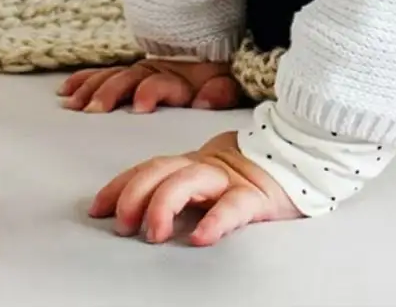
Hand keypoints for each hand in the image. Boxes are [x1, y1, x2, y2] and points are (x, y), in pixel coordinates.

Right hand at [58, 59, 239, 112]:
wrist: (203, 49)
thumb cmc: (212, 75)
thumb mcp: (224, 83)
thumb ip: (219, 91)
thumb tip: (205, 100)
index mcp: (175, 79)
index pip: (159, 84)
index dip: (150, 92)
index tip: (139, 106)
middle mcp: (150, 72)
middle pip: (125, 80)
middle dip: (109, 93)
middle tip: (94, 109)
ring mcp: (134, 71)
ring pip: (108, 77)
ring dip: (90, 90)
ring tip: (73, 104)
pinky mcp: (123, 72)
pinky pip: (98, 74)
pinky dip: (81, 80)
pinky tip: (66, 90)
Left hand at [89, 130, 302, 245]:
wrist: (298, 156)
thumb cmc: (245, 175)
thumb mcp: (204, 180)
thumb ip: (176, 188)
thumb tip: (134, 213)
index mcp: (187, 163)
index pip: (145, 169)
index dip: (119, 186)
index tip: (97, 209)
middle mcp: (203, 166)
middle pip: (160, 171)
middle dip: (134, 195)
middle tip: (122, 225)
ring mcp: (229, 178)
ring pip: (189, 182)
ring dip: (165, 205)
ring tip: (154, 233)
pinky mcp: (257, 195)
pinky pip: (234, 207)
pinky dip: (215, 221)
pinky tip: (202, 238)